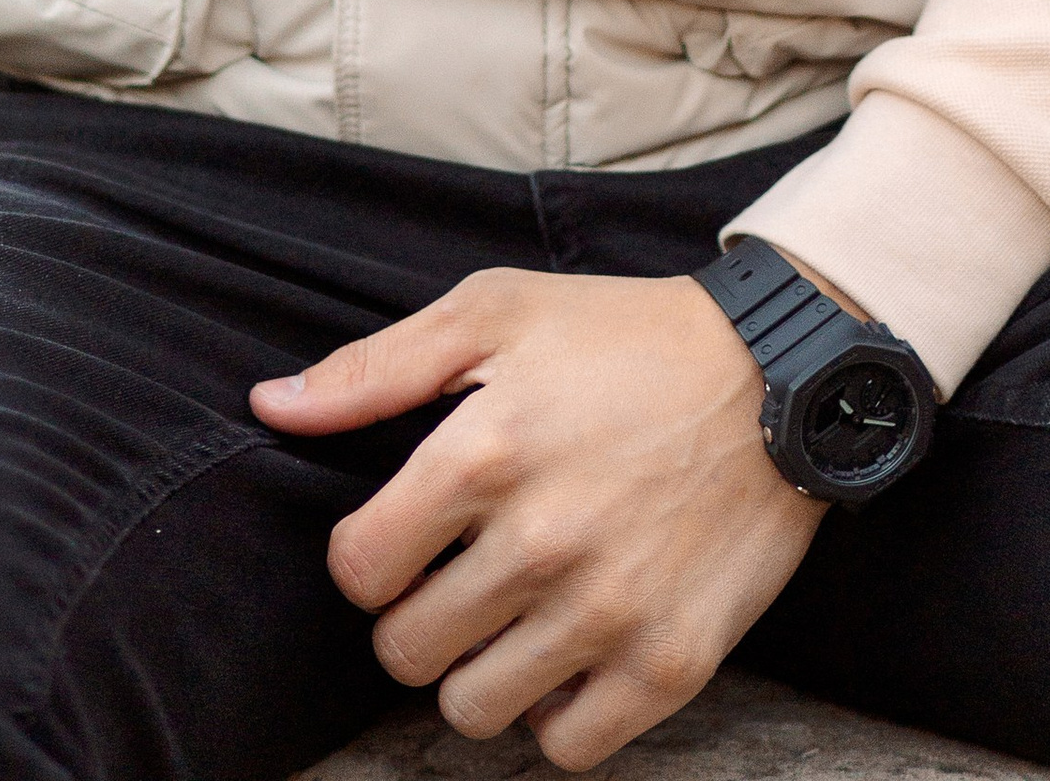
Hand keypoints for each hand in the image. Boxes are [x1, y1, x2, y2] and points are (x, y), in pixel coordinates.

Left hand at [252, 270, 822, 768]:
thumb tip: (270, 409)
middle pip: (407, 651)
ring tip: (511, 616)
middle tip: (460, 577)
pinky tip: (568, 652)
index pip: (358, 571)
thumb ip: (376, 368)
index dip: (367, 560)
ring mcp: (608, 610)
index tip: (404, 540)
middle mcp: (541, 540)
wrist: (779, 376)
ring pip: (473, 710)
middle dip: (416, 617)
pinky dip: (556, 713)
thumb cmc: (625, 337)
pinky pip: (567, 746)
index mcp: (485, 451)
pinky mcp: (671, 662)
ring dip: (478, 671)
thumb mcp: (495, 312)